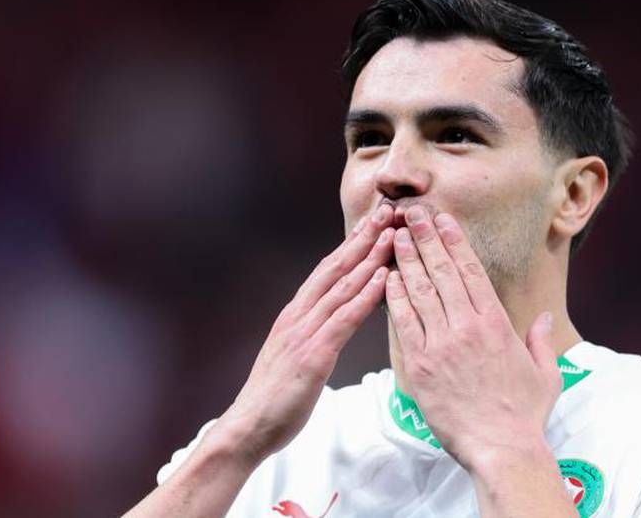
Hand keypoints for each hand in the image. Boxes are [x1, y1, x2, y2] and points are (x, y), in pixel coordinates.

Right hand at [215, 203, 394, 462]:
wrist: (248, 428)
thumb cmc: (275, 397)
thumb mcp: (293, 354)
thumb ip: (311, 332)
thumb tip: (330, 319)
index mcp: (295, 315)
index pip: (328, 270)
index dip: (352, 243)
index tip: (375, 222)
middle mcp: (299, 316)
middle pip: (336, 268)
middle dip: (363, 238)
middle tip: (388, 212)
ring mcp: (304, 333)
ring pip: (342, 287)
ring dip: (370, 258)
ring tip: (392, 234)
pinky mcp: (313, 355)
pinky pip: (343, 319)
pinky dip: (364, 296)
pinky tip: (382, 278)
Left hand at [385, 206, 561, 469]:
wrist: (502, 449)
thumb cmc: (525, 415)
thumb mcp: (546, 375)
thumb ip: (541, 341)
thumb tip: (543, 319)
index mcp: (497, 324)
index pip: (472, 271)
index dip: (455, 241)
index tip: (443, 219)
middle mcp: (469, 326)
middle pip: (443, 272)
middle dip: (427, 238)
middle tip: (412, 213)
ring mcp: (443, 344)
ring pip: (421, 291)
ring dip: (407, 260)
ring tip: (396, 235)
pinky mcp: (422, 365)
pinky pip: (404, 323)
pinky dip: (395, 298)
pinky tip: (387, 277)